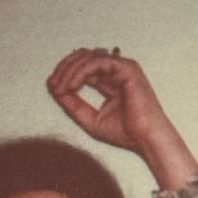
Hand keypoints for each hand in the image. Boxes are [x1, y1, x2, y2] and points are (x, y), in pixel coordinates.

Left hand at [46, 48, 197, 189]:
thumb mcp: (88, 117)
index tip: (52, 87)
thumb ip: (71, 103)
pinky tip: (72, 85)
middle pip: (83, 57)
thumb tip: (52, 86)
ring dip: (69, 70)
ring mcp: (123, 69)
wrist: (146, 140)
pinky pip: (96, 62)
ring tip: (62, 87)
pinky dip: (80, 72)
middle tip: (54, 84)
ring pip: (88, 57)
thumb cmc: (126, 132)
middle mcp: (117, 72)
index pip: (83, 68)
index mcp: (110, 82)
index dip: (65, 74)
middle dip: (64, 68)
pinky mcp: (127, 68)